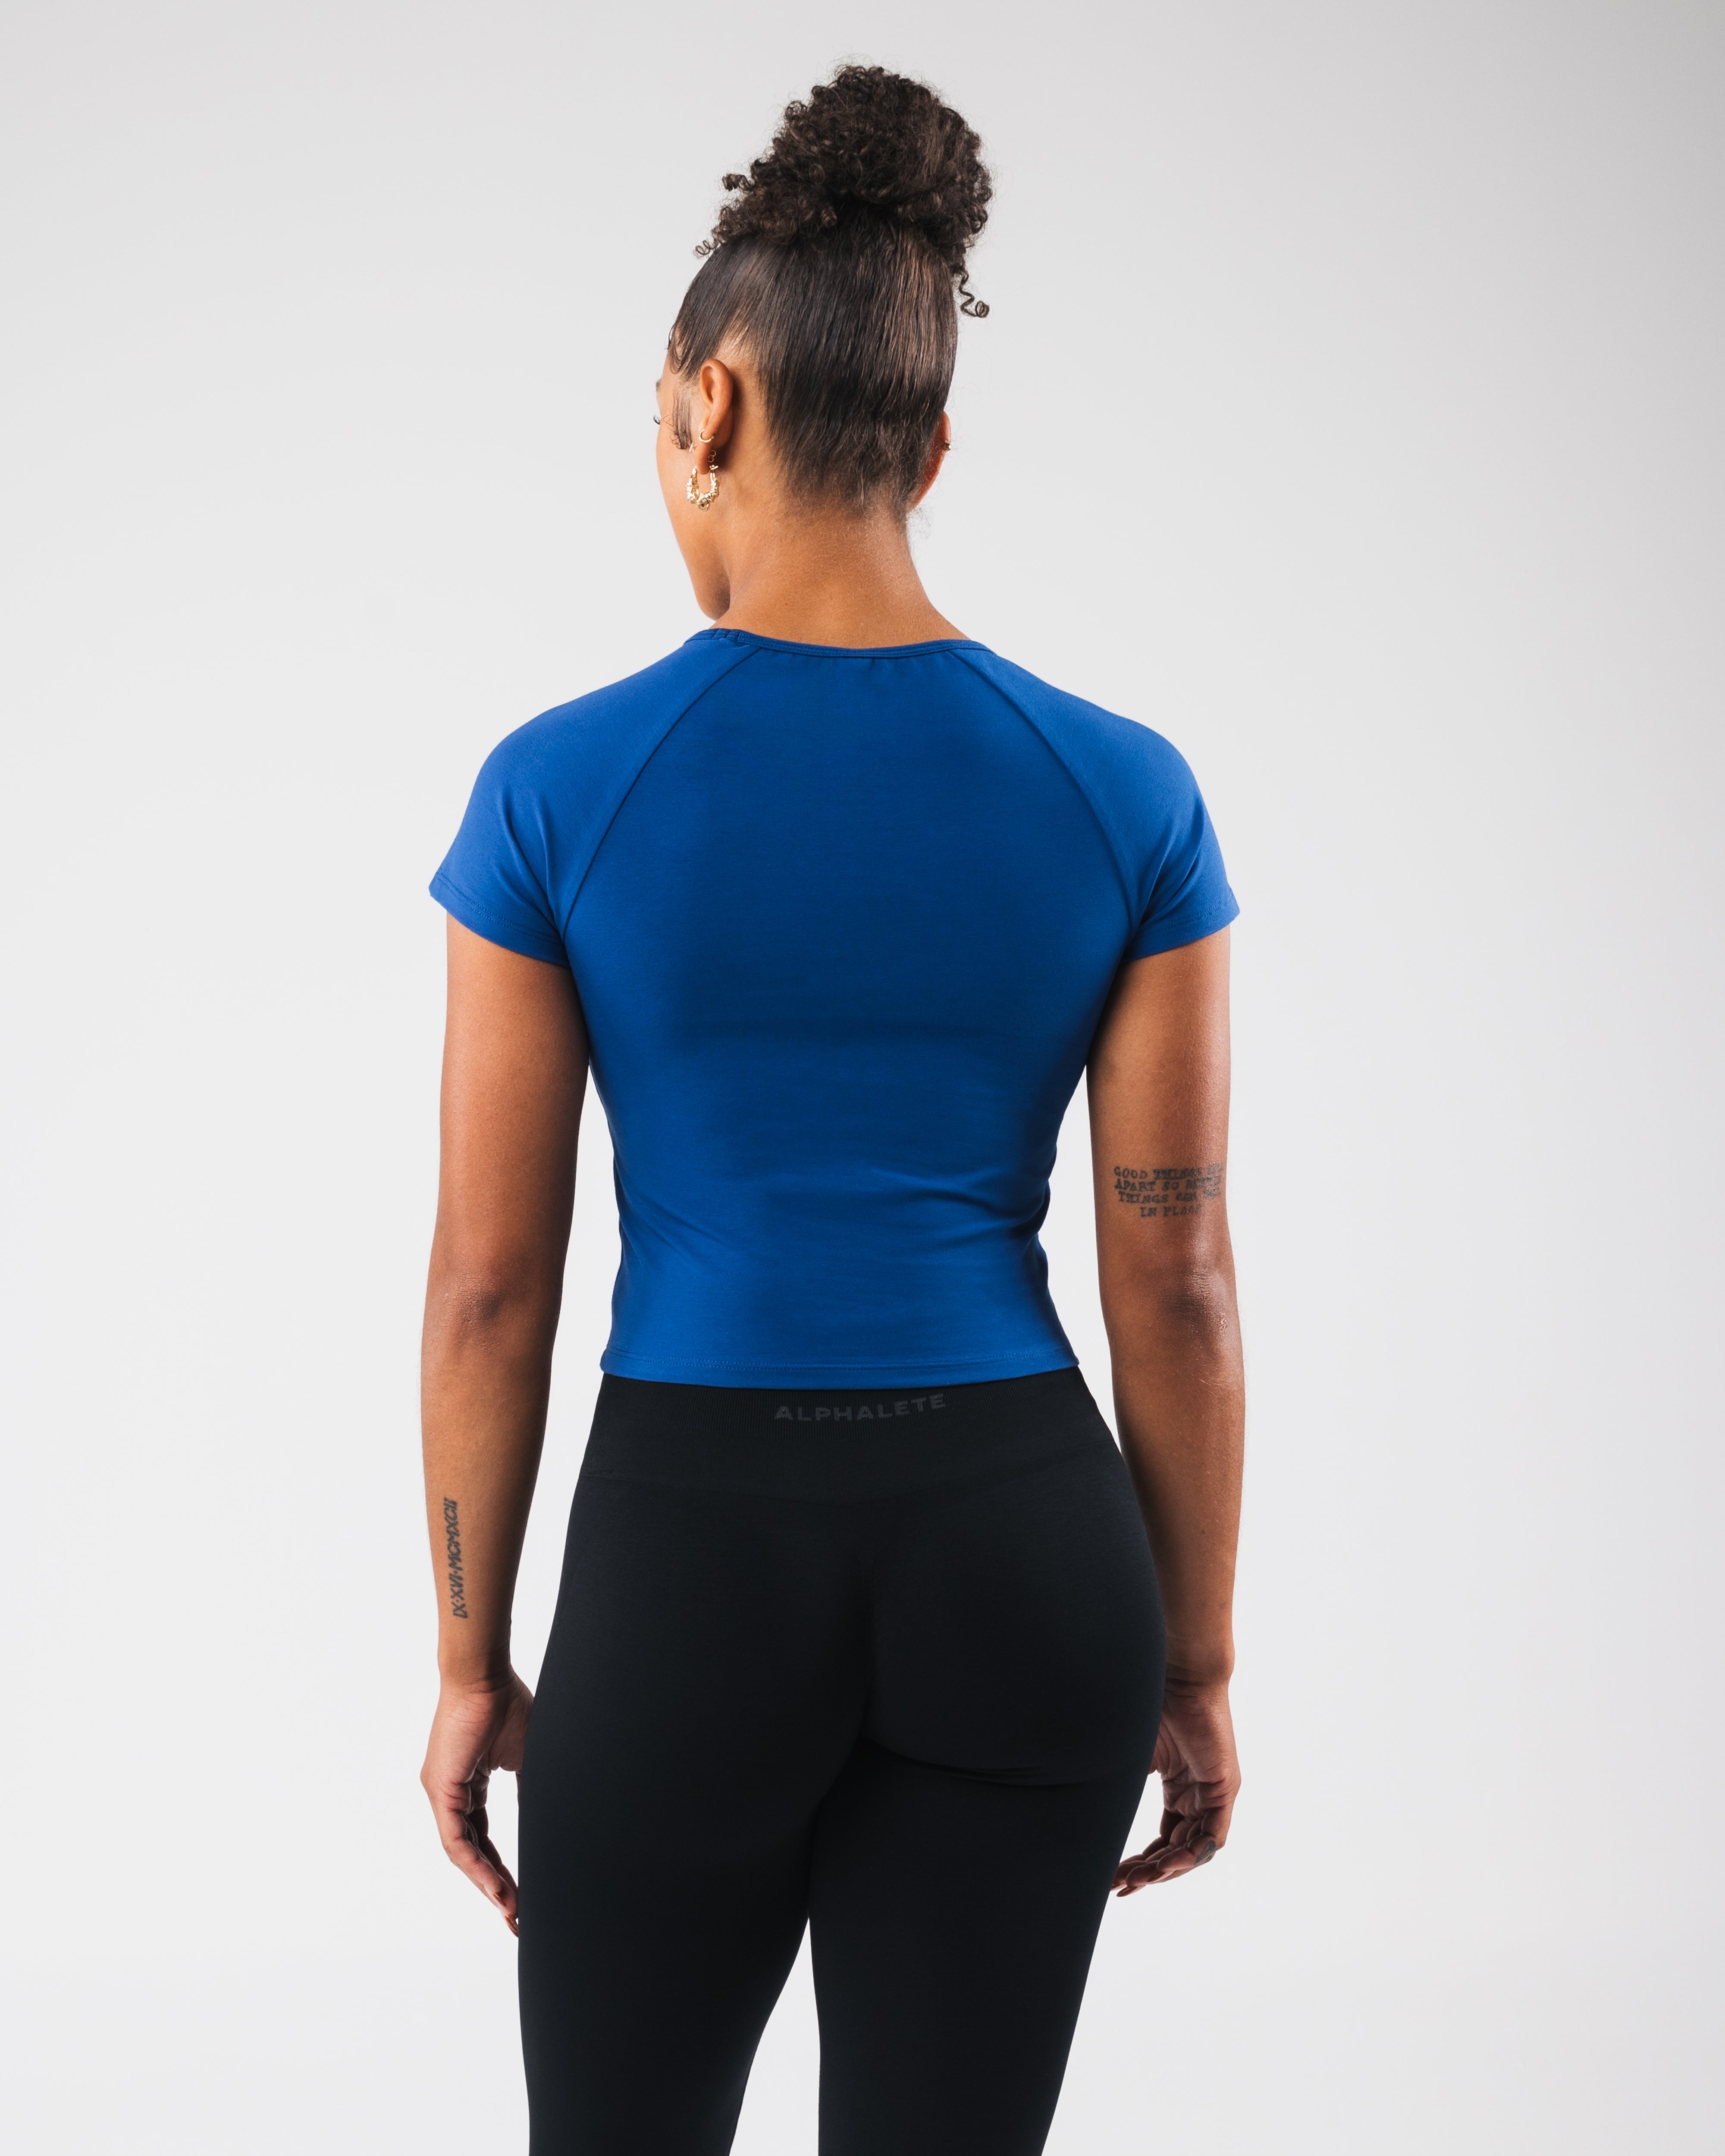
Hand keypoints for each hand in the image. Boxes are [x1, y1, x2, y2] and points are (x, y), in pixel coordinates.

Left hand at [420, 1670, 532, 1932]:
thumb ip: (531, 1789)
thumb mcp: (526, 1756)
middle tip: (516, 1917)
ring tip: (511, 1909)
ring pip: (462, 1852)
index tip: (521, 1895)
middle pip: (472, 1852)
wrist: (485, 1675)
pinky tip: (496, 1887)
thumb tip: (549, 1818)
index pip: (482, 1838)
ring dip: (487, 1883)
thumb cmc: (507, 1704)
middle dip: (494, 1887)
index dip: (500, 1869)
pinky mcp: (440, 1790)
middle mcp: (451, 1793)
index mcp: (469, 1785)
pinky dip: (476, 1865)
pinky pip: (456, 1839)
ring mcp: (442, 1792)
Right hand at [1114, 1675, 1239, 1893]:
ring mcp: (1212, 1793)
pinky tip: (1165, 1866)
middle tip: (1120, 1887)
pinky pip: (1213, 1835)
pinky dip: (1191, 1854)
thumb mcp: (1130, 1757)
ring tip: (1137, 1879)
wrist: (1177, 1673)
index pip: (1163, 1839)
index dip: (1141, 1864)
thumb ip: (1117, 1788)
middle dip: (1149, 1873)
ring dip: (1166, 1868)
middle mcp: (1197, 1795)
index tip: (1114, 1880)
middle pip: (1176, 1850)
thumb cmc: (1151, 1704)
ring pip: (1195, 1849)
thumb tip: (1082, 1815)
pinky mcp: (1224, 1787)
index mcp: (1178, 1787)